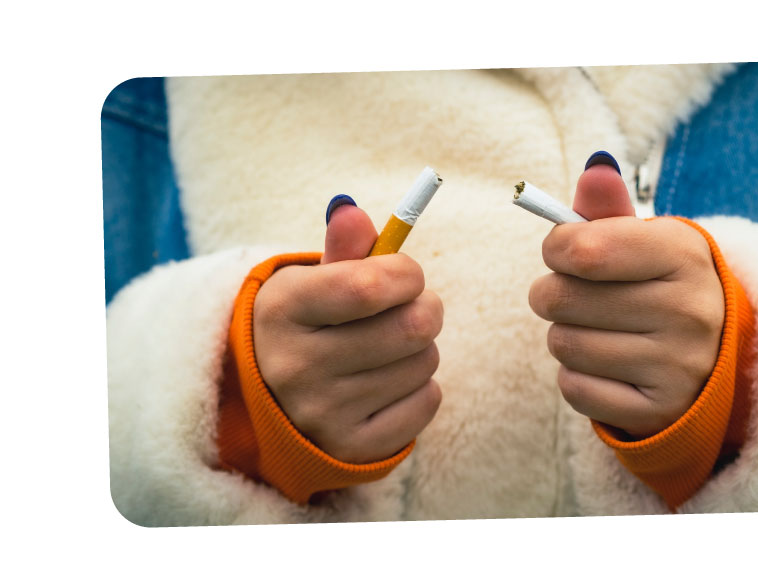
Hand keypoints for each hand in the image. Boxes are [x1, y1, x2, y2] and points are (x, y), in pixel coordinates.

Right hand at [252, 199, 442, 462]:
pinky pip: (428, 402)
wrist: (275, 401)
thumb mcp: (313, 282)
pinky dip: (421, 388)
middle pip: (412, 326)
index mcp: (282, 311)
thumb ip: (341, 248)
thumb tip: (352, 211)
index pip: (368, 286)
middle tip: (411, 307)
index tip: (405, 274)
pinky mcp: (352, 448)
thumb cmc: (310, 325)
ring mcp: (323, 414)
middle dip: (425, 308)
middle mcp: (295, 366)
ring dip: (421, 348)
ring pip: (425, 362)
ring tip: (391, 348)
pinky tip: (391, 384)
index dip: (405, 273)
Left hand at [528, 160, 723, 437]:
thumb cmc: (659, 285)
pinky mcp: (658, 411)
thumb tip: (595, 169)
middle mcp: (689, 311)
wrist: (711, 357)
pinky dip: (577, 377)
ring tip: (599, 331)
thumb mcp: (644, 241)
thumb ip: (609, 208)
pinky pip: (573, 388)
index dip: (556, 248)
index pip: (582, 250)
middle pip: (558, 299)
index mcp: (684, 255)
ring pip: (562, 344)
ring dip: (566, 336)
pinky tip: (609, 366)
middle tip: (578, 296)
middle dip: (554, 294)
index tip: (565, 251)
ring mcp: (678, 366)